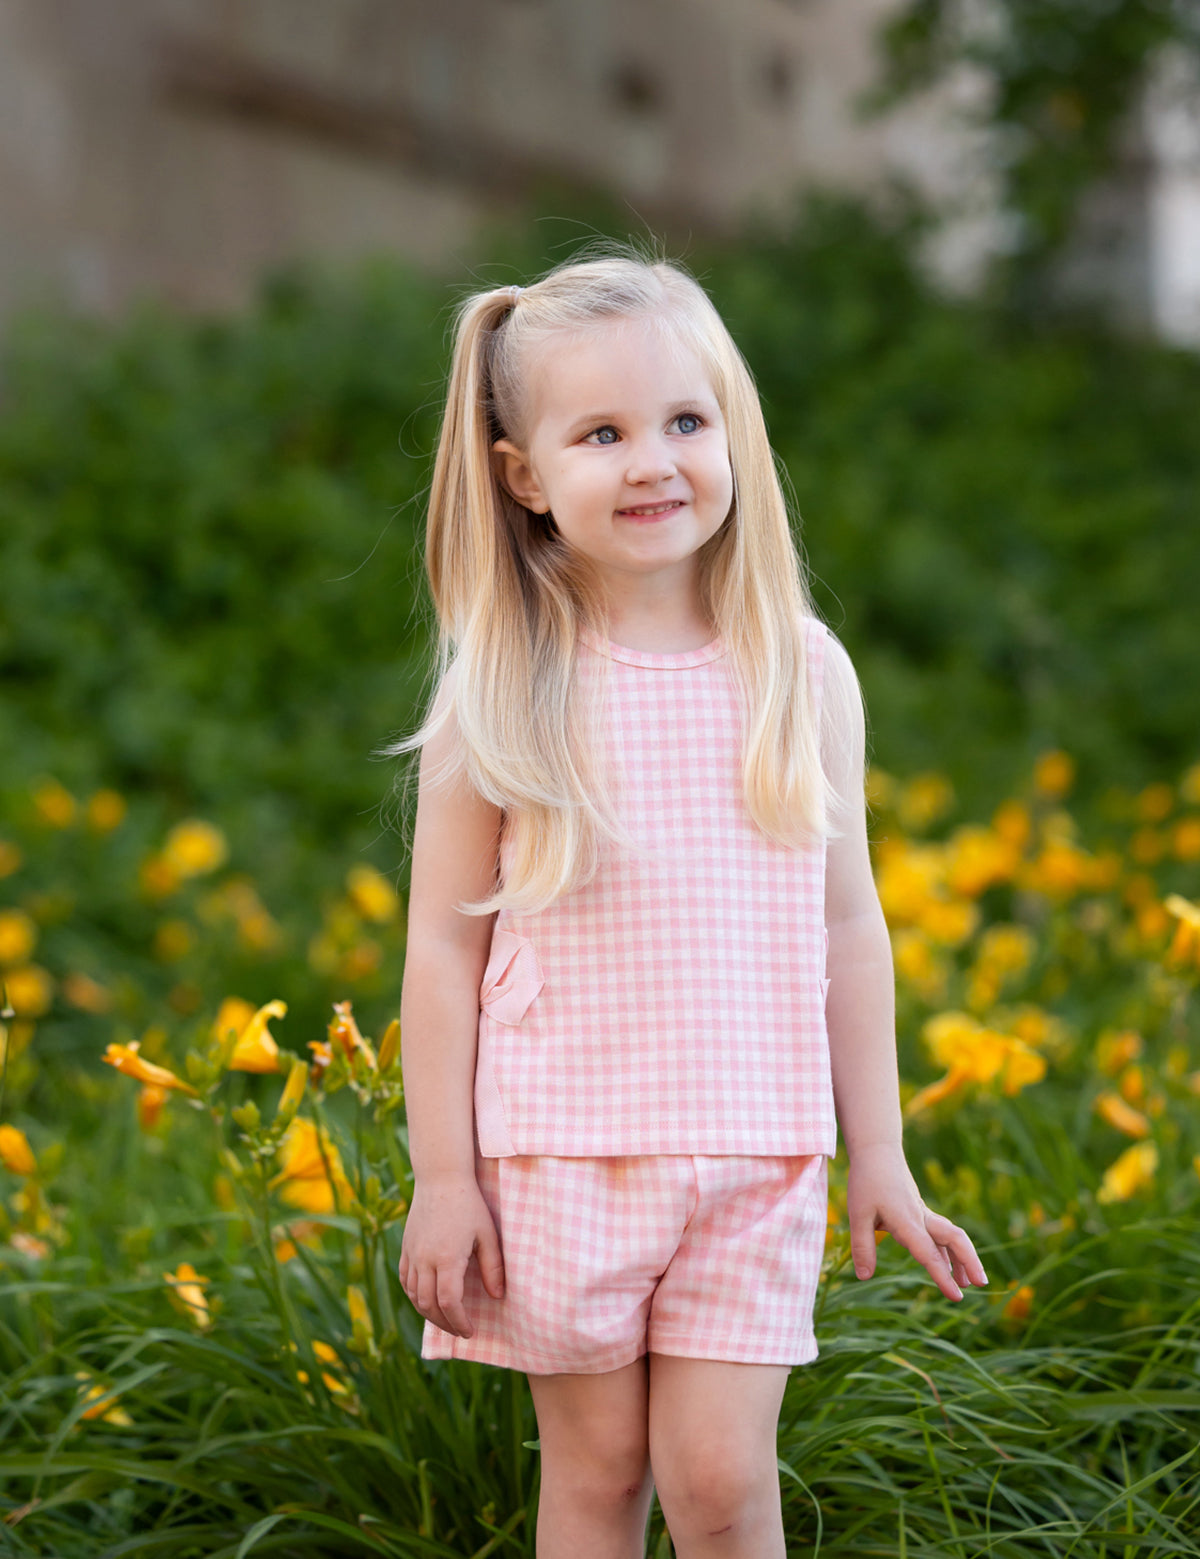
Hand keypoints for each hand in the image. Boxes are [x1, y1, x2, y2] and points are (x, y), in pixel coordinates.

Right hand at [398, 1173, 504, 1336]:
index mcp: (446, 1257)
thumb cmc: (469, 1204)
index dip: (459, 1322)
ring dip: (429, 1314)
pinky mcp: (405, 1247)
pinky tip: (427, 1300)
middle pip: (428, 1306)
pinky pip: (405, 1281)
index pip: (449, 1303)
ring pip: (414, 1296)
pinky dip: (414, 1296)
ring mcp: (412, 1253)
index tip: (470, 1331)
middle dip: (445, 1324)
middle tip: (460, 1331)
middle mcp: (424, 1259)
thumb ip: (493, 1267)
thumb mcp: (487, 1234)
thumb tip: (498, 1296)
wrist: (440, 1177)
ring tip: (446, 1320)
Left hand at [846, 1143, 987, 1301]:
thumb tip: (865, 1277)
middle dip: (970, 1261)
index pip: (928, 1254)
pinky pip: (940, 1233)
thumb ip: (861, 1246)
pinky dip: (948, 1250)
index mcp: (906, 1221)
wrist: (878, 1150)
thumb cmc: (866, 1181)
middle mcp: (921, 1218)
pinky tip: (949, 1265)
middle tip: (981, 1284)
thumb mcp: (857, 1214)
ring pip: (952, 1236)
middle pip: (954, 1239)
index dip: (943, 1277)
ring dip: (963, 1258)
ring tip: (969, 1282)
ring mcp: (924, 1214)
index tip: (956, 1297)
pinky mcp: (921, 1212)